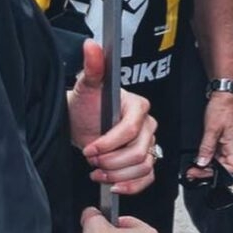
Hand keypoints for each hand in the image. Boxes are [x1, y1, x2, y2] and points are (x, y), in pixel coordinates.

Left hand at [68, 40, 157, 194]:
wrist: (83, 122)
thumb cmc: (87, 104)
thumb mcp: (87, 86)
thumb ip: (93, 67)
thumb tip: (92, 46)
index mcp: (138, 106)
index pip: (131, 129)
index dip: (109, 143)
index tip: (90, 149)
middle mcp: (147, 124)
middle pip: (138, 152)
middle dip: (111, 161)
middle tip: (92, 159)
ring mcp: (149, 143)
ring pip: (143, 167)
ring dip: (117, 175)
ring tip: (98, 172)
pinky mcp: (147, 160)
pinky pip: (148, 177)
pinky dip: (131, 186)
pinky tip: (113, 185)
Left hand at [191, 92, 232, 175]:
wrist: (224, 95)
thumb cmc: (222, 108)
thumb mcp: (211, 128)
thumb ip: (207, 147)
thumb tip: (203, 162)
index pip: (232, 169)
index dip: (219, 175)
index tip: (203, 173)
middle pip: (224, 167)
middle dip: (208, 171)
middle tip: (193, 171)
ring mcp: (229, 144)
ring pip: (219, 161)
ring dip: (207, 165)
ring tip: (194, 166)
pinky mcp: (224, 140)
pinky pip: (217, 154)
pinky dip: (208, 157)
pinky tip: (200, 157)